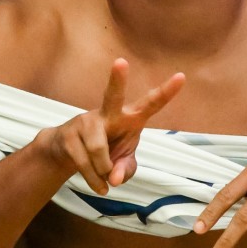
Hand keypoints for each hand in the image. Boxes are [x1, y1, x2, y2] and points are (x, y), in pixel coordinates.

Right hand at [44, 58, 184, 194]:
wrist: (65, 154)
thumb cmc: (104, 153)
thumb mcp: (122, 163)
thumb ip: (125, 170)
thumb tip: (114, 178)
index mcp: (129, 118)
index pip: (151, 104)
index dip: (167, 92)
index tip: (181, 77)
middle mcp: (108, 114)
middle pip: (112, 96)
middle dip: (117, 79)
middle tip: (121, 61)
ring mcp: (86, 122)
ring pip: (98, 150)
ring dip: (103, 171)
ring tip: (106, 180)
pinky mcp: (69, 135)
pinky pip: (84, 163)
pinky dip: (93, 180)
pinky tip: (98, 186)